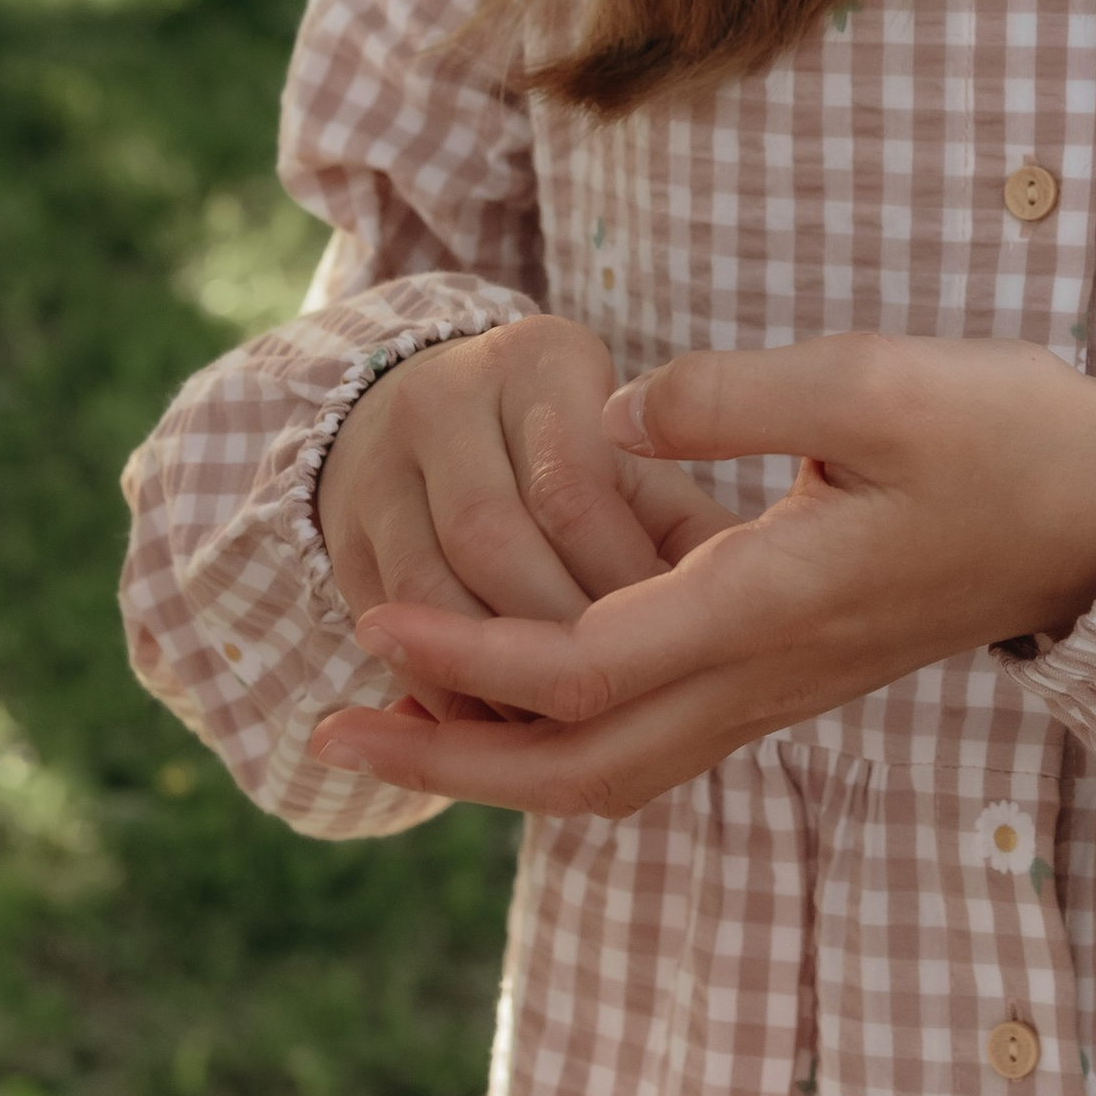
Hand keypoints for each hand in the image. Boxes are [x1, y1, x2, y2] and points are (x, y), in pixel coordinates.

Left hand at [310, 333, 1095, 817]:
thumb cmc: (1004, 437)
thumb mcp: (875, 381)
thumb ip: (732, 395)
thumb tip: (608, 408)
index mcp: (769, 605)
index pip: (587, 666)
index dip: (469, 654)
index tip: (371, 619)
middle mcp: (761, 673)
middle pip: (578, 767)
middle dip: (447, 761)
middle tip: (329, 732)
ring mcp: (777, 686)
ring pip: (613, 769)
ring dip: (495, 756)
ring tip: (396, 710)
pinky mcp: (786, 669)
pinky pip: (648, 734)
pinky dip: (559, 726)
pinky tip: (512, 668)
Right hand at [316, 313, 733, 717]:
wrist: (443, 410)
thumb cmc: (581, 448)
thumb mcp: (634, 453)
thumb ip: (688, 524)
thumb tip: (753, 609)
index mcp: (537, 360)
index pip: (571, 486)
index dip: (623, 579)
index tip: (682, 640)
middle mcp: (442, 398)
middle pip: (491, 542)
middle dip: (561, 637)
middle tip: (629, 703)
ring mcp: (379, 465)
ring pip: (429, 593)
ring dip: (495, 679)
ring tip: (569, 734)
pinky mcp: (342, 534)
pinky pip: (391, 630)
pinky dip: (446, 692)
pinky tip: (503, 735)